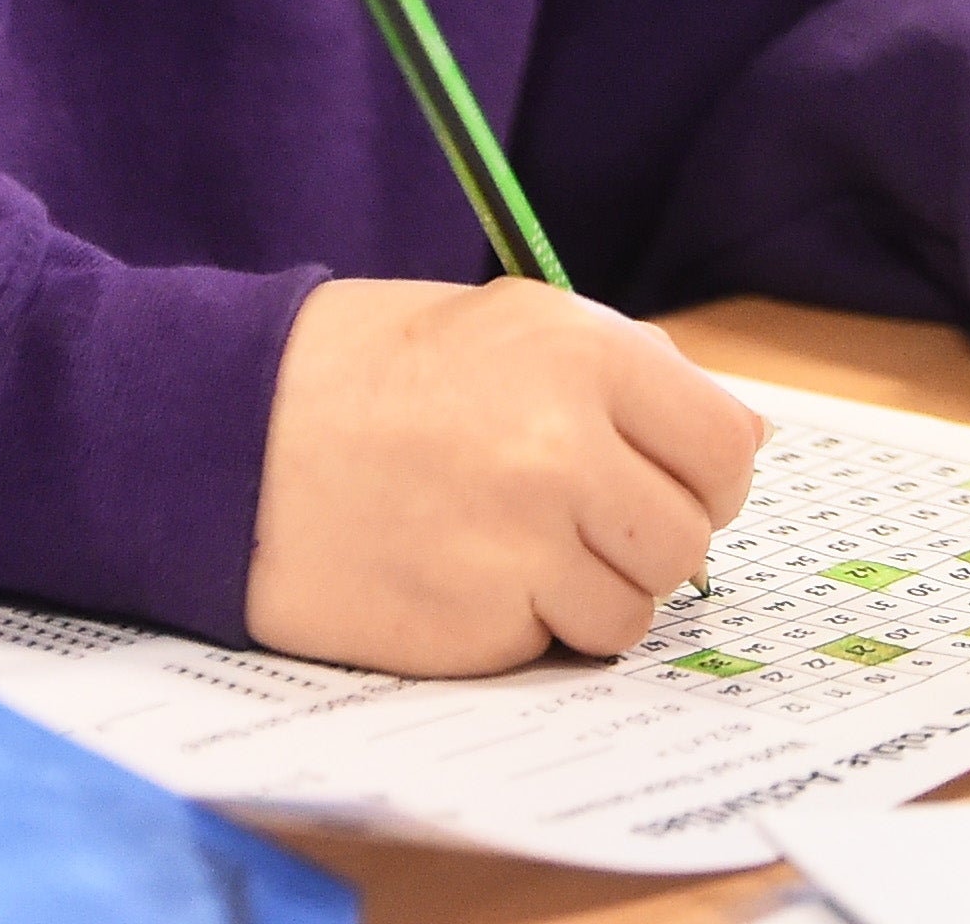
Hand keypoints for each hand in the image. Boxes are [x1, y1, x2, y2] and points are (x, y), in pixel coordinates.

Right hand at [244, 277, 766, 674]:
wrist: (224, 438)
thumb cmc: (361, 373)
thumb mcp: (502, 325)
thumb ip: (626, 372)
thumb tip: (744, 436)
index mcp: (579, 353)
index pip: (725, 447)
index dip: (704, 475)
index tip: (665, 482)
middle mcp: (565, 446)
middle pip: (689, 537)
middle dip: (647, 539)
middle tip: (578, 521)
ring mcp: (525, 542)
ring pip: (636, 607)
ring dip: (591, 592)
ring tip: (508, 547)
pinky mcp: (482, 624)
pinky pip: (561, 644)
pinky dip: (530, 626)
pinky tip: (465, 577)